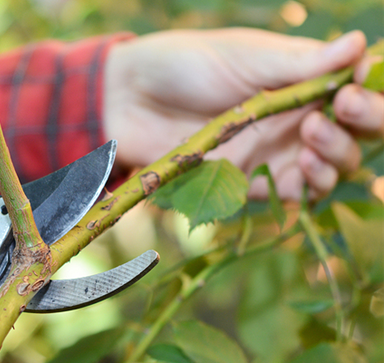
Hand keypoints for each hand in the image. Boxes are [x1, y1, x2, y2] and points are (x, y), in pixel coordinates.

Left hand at [103, 28, 382, 198]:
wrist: (126, 98)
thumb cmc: (183, 63)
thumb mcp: (243, 55)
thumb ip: (298, 62)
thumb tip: (359, 45)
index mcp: (301, 79)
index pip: (358, 91)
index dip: (369, 97)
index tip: (353, 94)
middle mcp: (296, 117)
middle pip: (356, 134)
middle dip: (363, 126)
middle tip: (340, 113)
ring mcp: (274, 152)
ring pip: (331, 168)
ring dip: (335, 158)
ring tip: (310, 138)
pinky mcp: (248, 183)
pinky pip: (292, 194)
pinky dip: (305, 188)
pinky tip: (298, 171)